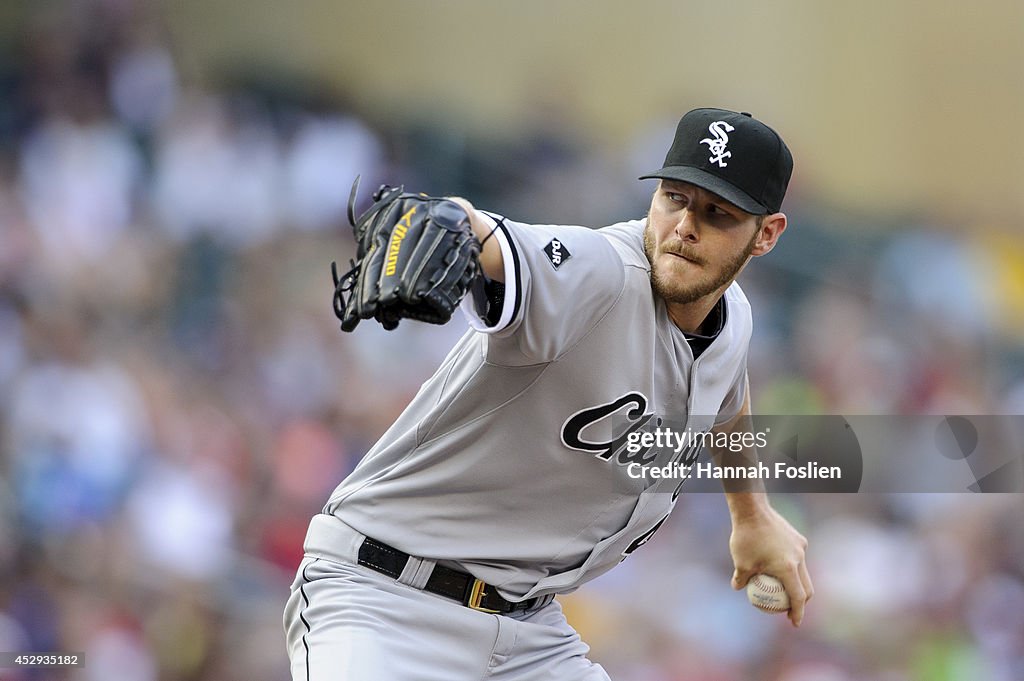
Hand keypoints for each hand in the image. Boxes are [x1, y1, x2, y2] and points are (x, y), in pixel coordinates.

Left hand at [728, 501, 812, 626]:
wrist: (753, 511)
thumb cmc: (745, 538)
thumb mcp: (740, 563)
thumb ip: (741, 579)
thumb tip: (738, 588)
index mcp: (788, 569)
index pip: (798, 597)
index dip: (798, 613)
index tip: (794, 623)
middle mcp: (799, 559)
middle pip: (807, 587)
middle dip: (802, 602)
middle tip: (790, 610)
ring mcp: (801, 548)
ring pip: (804, 572)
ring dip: (797, 584)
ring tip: (784, 589)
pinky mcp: (799, 539)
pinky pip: (798, 557)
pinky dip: (792, 566)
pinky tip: (778, 565)